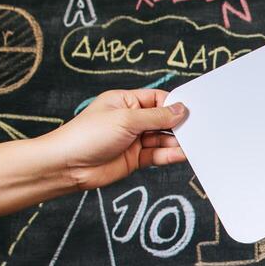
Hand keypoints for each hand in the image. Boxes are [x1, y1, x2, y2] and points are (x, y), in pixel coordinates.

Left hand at [43, 88, 187, 190]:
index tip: (191, 112)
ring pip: (163, 139)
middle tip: (196, 130)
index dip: (174, 105)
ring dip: (176, 142)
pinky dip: (170, 155)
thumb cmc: (88, 135)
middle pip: (163, 120)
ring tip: (191, 145)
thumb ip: (157, 116)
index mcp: (126, 102)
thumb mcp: (126, 119)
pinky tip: (181, 155)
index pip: (158, 99)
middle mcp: (131, 120)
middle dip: (178, 125)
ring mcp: (134, 140)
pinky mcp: (136, 159)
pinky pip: (158, 155)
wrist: (68, 166)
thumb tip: (181, 109)